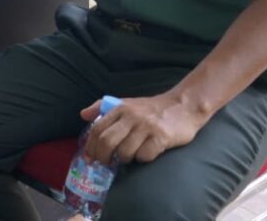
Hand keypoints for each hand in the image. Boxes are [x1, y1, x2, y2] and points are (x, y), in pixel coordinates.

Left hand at [82, 93, 208, 165]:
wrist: (183, 106)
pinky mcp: (161, 137)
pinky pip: (144, 156)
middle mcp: (132, 116)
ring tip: (129, 156)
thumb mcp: (126, 103)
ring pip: (125, 152)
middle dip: (103, 157)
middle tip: (106, 163)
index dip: (91, 146)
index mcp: (121, 108)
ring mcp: (147, 127)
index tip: (90, 157)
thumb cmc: (151, 109)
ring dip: (125, 159)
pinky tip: (146, 154)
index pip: (98, 129)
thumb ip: (103, 107)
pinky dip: (142, 159)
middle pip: (107, 142)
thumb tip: (83, 115)